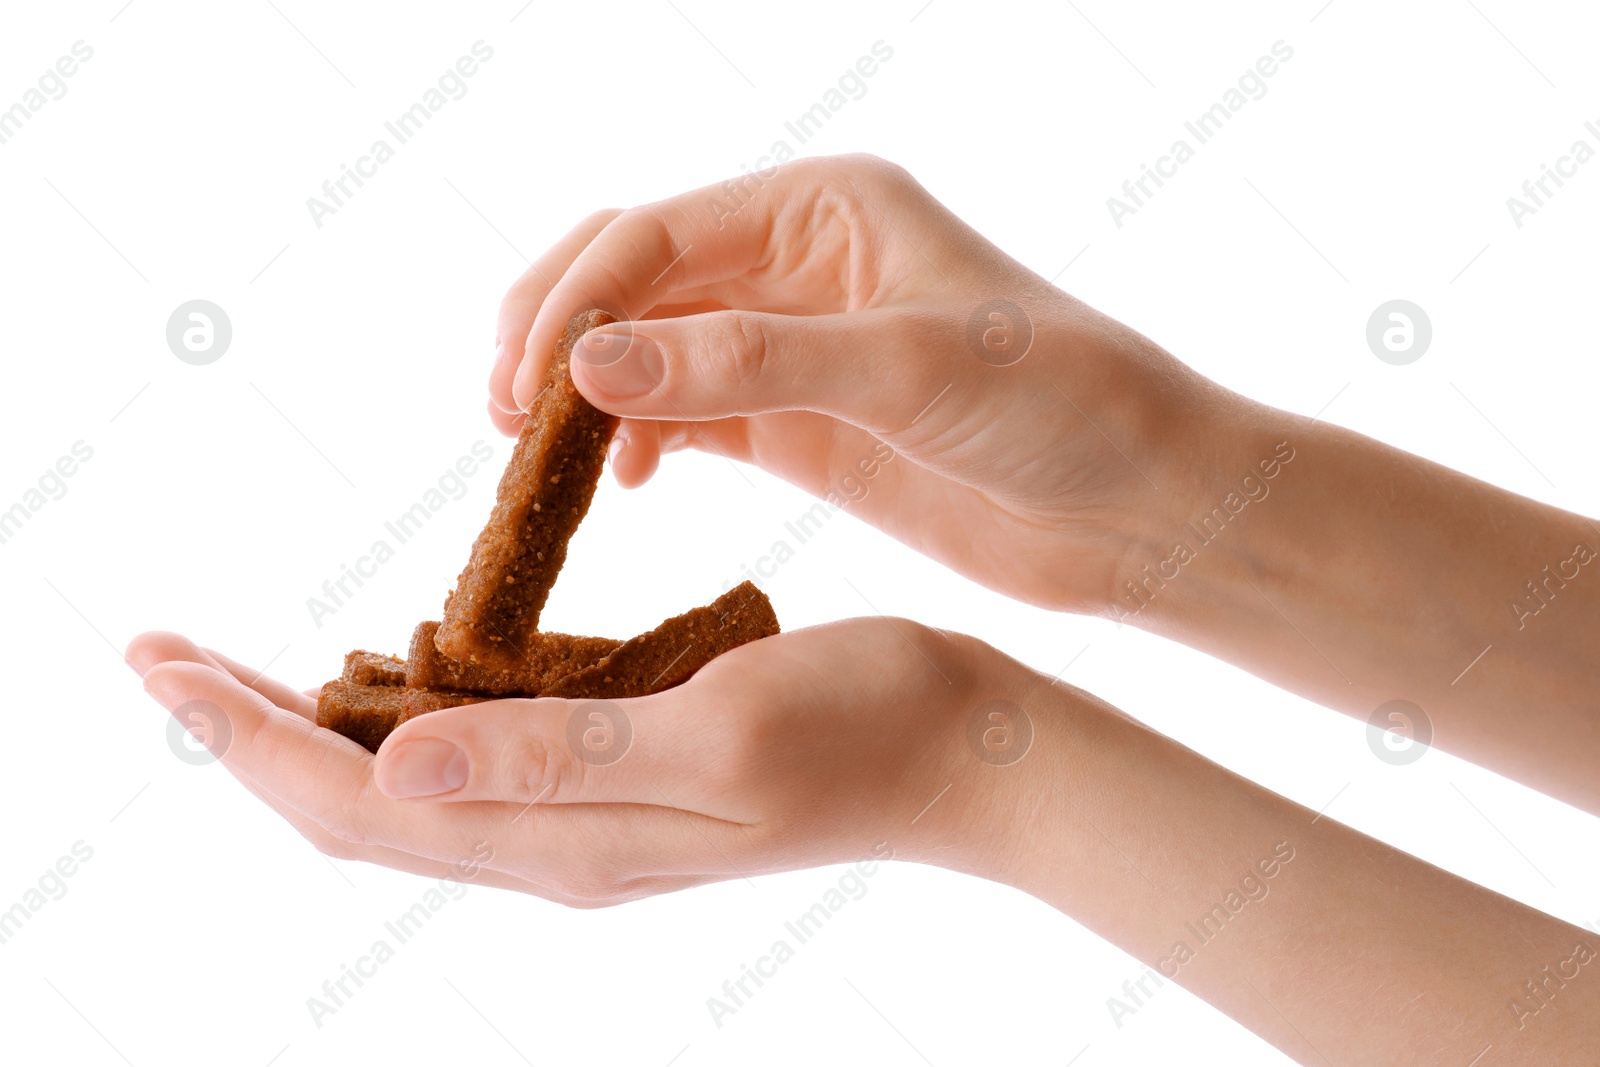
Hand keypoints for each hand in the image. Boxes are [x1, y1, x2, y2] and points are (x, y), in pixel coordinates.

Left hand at [126, 620, 1036, 905]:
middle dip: (250, 737)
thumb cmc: (861, 727)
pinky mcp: (626, 777)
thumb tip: (393, 768)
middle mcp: (560, 843)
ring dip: (316, 734)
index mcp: (568, 837)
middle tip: (164, 659)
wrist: (961, 755)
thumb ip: (555, 757)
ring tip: (246, 671)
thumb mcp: (713, 729)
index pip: (356, 806)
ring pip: (410, 791)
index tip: (159, 663)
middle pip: (357, 809)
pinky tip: (400, 670)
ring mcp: (593, 818)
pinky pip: (483, 763)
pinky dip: (410, 718)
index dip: (246, 740)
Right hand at [487, 154, 1222, 613]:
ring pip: (646, 350)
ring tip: (541, 460)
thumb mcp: (910, 371)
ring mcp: (792, 345)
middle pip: (631, 279)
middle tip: (504, 417)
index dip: (574, 301)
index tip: (523, 384)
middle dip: (558, 336)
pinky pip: (685, 417)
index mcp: (824, 208)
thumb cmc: (1061, 406)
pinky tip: (622, 482)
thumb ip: (750, 365)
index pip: (656, 233)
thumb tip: (588, 367)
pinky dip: (636, 442)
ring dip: (584, 395)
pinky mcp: (797, 423)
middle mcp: (796, 263)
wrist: (1138, 507)